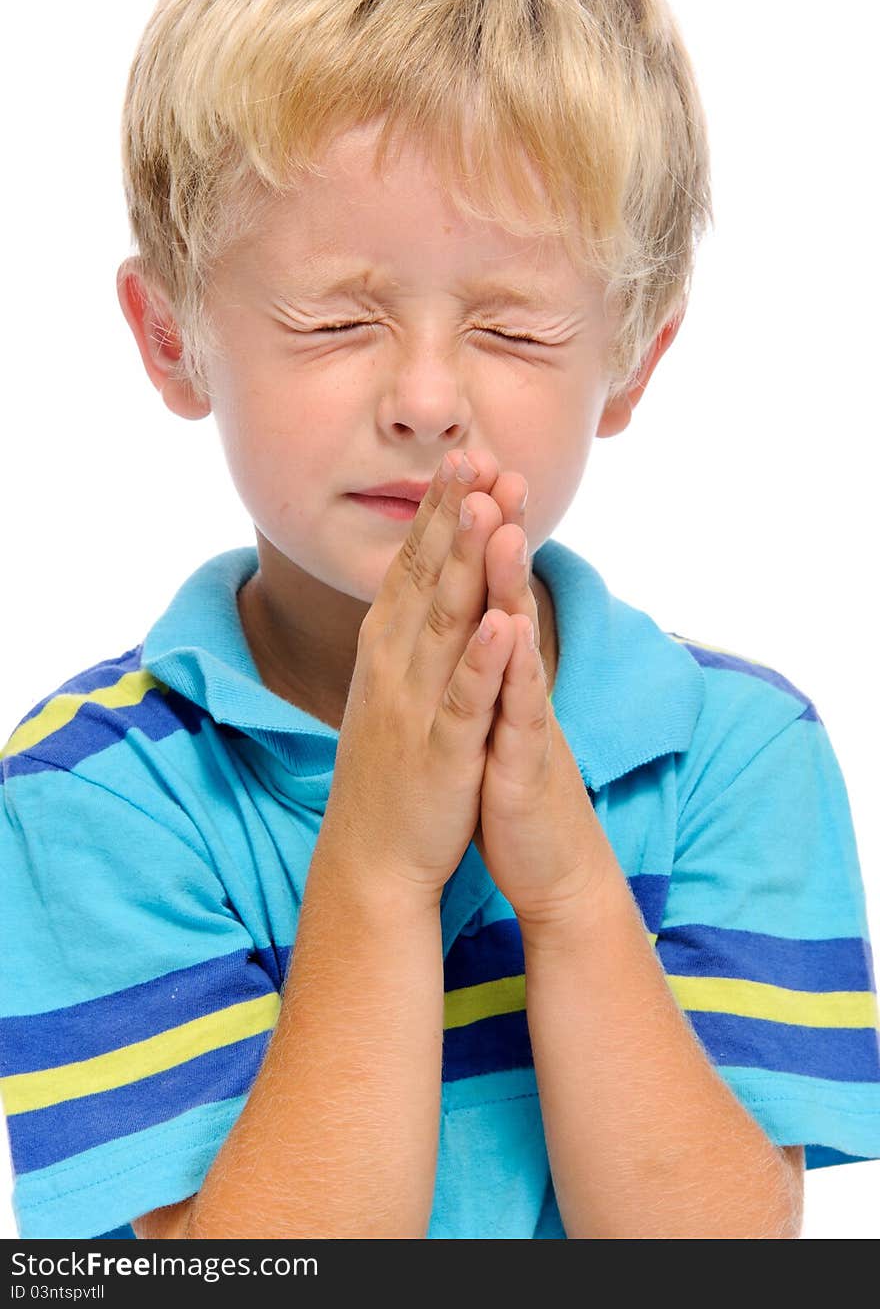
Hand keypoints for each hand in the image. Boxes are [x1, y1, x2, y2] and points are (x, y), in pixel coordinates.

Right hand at [319, 448, 525, 904]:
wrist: (372, 859)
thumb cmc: (391, 769)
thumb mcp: (392, 689)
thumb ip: (409, 635)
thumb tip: (421, 585)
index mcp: (385, 651)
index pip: (411, 567)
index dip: (437, 512)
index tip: (461, 457)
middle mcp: (394, 668)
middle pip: (426, 580)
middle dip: (452, 516)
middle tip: (472, 454)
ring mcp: (415, 708)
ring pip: (446, 626)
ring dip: (466, 565)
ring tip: (488, 509)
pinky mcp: (443, 753)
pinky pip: (466, 700)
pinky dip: (484, 660)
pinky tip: (502, 620)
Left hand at [473, 492, 614, 926]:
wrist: (547, 863)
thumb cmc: (508, 783)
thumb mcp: (489, 711)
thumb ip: (483, 660)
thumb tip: (469, 613)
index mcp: (492, 668)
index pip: (481, 586)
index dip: (470, 531)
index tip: (461, 470)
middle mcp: (513, 680)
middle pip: (504, 594)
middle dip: (497, 530)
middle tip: (494, 464)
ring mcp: (524, 716)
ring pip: (517, 639)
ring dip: (509, 582)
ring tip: (502, 523)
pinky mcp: (528, 761)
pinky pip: (523, 709)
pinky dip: (515, 670)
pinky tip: (511, 630)